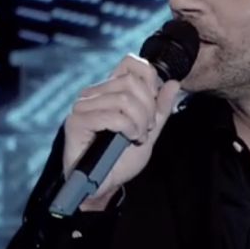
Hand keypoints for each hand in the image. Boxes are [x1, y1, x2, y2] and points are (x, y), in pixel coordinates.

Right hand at [61, 53, 184, 210]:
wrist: (105, 185)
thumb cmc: (121, 159)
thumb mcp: (149, 131)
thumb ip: (161, 108)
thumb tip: (174, 83)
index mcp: (109, 90)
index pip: (131, 63)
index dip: (149, 81)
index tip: (153, 106)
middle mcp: (93, 93)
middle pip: (131, 83)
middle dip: (148, 109)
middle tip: (146, 129)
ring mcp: (82, 106)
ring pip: (123, 99)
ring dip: (139, 122)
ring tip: (137, 136)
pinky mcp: (76, 121)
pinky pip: (112, 116)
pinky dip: (127, 128)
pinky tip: (128, 138)